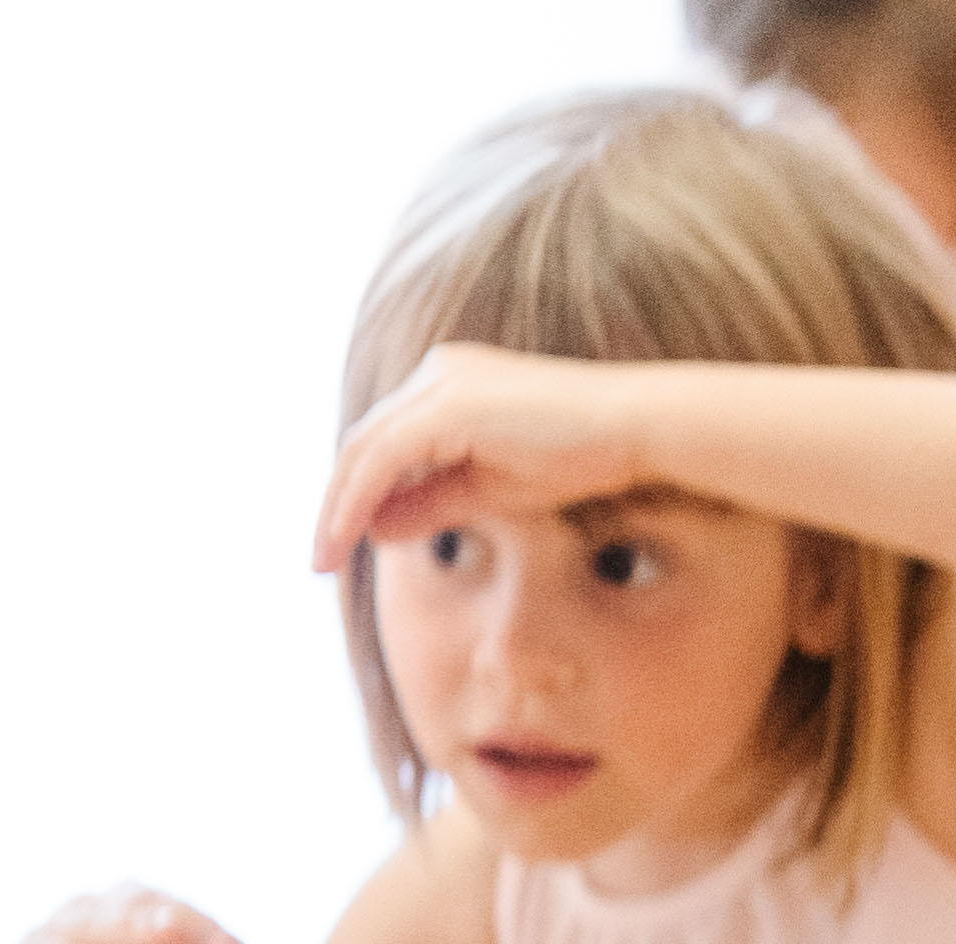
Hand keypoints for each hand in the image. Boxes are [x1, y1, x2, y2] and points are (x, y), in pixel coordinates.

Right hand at [0, 888, 242, 943]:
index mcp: (131, 916)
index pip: (167, 906)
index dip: (202, 924)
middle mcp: (89, 916)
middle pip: (131, 904)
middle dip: (167, 918)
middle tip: (192, 932)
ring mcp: (49, 939)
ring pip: (88, 925)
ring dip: (126, 931)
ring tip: (164, 940)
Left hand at [313, 342, 662, 569]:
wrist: (636, 428)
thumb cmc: (584, 454)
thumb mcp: (493, 488)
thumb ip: (432, 502)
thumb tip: (375, 529)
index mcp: (448, 384)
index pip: (384, 441)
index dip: (357, 493)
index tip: (344, 543)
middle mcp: (435, 373)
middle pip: (363, 441)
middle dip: (334, 502)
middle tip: (319, 558)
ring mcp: (439, 383)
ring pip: (363, 448)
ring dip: (336, 506)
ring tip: (324, 557)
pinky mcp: (447, 405)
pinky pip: (384, 457)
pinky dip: (359, 498)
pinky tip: (349, 536)